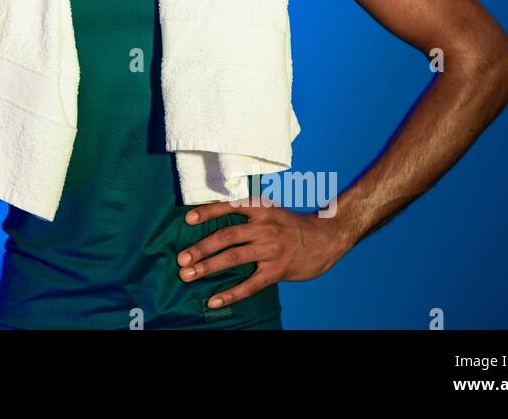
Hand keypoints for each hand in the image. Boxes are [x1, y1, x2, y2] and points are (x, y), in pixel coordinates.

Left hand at [176, 200, 347, 308]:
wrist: (327, 238)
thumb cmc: (293, 226)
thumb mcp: (272, 211)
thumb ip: (248, 214)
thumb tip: (216, 220)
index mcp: (261, 209)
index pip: (230, 207)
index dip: (208, 212)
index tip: (188, 219)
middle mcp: (265, 228)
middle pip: (226, 236)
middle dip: (201, 247)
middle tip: (181, 258)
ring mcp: (271, 250)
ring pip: (234, 258)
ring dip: (208, 267)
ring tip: (188, 275)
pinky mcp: (277, 270)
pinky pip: (250, 284)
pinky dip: (230, 293)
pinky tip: (213, 300)